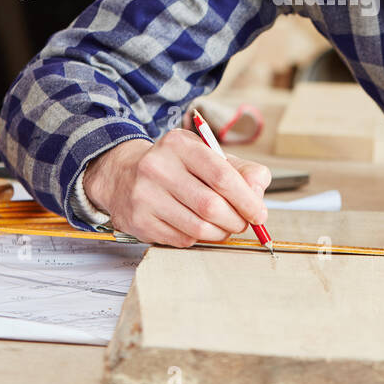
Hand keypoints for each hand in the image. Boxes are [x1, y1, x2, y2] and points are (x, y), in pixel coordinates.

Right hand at [82, 130, 271, 246]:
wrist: (124, 177)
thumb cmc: (176, 168)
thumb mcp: (208, 157)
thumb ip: (241, 170)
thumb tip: (257, 194)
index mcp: (179, 144)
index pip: (221, 175)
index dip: (246, 199)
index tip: (259, 213)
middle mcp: (157, 167)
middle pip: (211, 205)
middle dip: (236, 220)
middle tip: (242, 223)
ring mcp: (145, 195)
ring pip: (198, 227)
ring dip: (220, 233)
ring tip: (223, 226)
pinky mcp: (139, 220)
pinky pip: (183, 239)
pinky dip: (199, 238)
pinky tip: (197, 226)